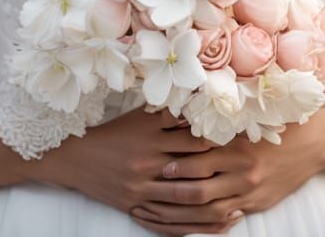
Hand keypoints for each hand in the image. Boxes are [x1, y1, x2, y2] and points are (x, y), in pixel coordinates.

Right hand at [39, 106, 236, 234]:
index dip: (216, 136)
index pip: (191, 134)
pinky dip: (192, 221)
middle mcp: (149, 157)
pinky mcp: (135, 203)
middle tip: (247, 167)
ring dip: (212, 198)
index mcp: (150, 132)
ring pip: (184, 194)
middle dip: (220, 167)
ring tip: (237, 198)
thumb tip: (197, 102)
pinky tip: (210, 222)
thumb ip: (167, 112)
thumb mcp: (139, 116)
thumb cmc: (113, 132)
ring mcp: (142, 183)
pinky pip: (168, 217)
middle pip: (192, 163)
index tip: (238, 137)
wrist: (77, 157)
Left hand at [129, 119, 324, 234]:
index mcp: (237, 146)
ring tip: (163, 208)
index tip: (158, 163)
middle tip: (152, 191)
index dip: (177, 164)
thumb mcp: (248, 119)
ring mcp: (250, 191)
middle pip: (200, 189)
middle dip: (173, 193)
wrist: (312, 143)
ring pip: (210, 210)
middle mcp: (242, 171)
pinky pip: (227, 218)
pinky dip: (207, 221)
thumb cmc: (276, 124)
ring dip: (184, 211)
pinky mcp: (257, 203)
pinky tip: (190, 220)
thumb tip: (187, 120)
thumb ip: (220, 123)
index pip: (199, 159)